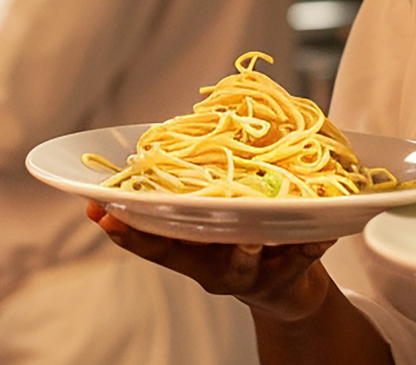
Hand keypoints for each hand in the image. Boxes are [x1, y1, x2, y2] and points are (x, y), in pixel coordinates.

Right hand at [86, 202, 334, 321]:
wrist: (290, 289)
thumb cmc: (245, 235)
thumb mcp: (217, 212)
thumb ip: (198, 182)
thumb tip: (177, 127)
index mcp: (190, 247)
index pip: (150, 239)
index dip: (124, 227)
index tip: (97, 208)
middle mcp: (210, 265)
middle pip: (183, 256)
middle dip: (164, 239)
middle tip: (161, 221)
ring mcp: (246, 276)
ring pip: (242, 266)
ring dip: (246, 251)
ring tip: (253, 237)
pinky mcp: (285, 279)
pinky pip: (298, 262)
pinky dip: (308, 248)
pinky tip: (318, 236)